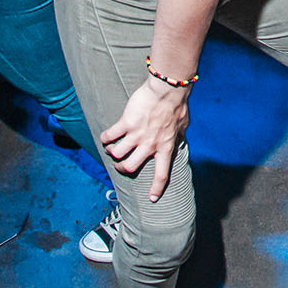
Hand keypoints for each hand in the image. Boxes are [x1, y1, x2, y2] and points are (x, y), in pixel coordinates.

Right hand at [100, 78, 190, 201]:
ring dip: (111, 152)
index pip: (162, 174)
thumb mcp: (183, 124)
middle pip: (129, 167)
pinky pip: (109, 136)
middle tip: (119, 164)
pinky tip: (105, 137)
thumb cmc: (177, 104)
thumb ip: (179, 135)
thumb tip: (181, 139)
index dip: (156, 188)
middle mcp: (150, 145)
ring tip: (111, 148)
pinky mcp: (126, 123)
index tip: (152, 198)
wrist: (168, 88)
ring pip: (116, 154)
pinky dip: (105, 138)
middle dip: (121, 168)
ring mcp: (136, 135)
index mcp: (165, 147)